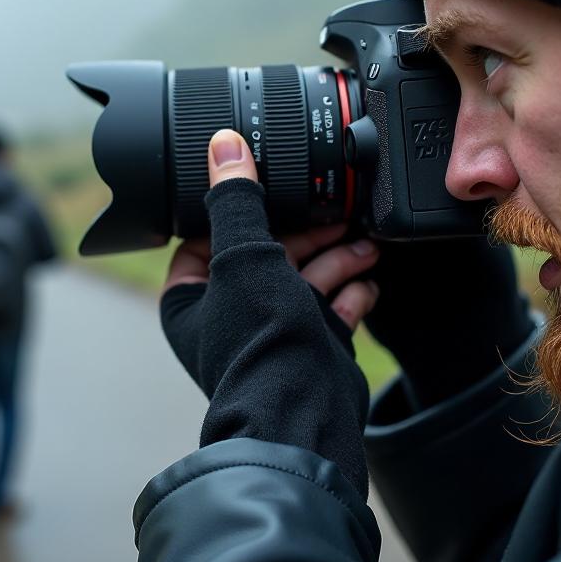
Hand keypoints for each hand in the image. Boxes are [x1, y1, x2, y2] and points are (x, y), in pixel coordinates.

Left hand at [163, 130, 380, 330]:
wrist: (305, 414)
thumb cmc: (260, 345)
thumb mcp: (243, 258)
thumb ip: (236, 201)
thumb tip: (224, 147)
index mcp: (191, 298)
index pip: (209, 236)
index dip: (241, 208)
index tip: (274, 181)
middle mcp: (229, 314)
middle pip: (267, 250)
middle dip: (306, 230)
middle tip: (338, 210)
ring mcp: (273, 330)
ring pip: (305, 275)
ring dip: (337, 255)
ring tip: (365, 241)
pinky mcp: (311, 345)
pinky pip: (333, 306)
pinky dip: (353, 290)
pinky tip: (368, 279)